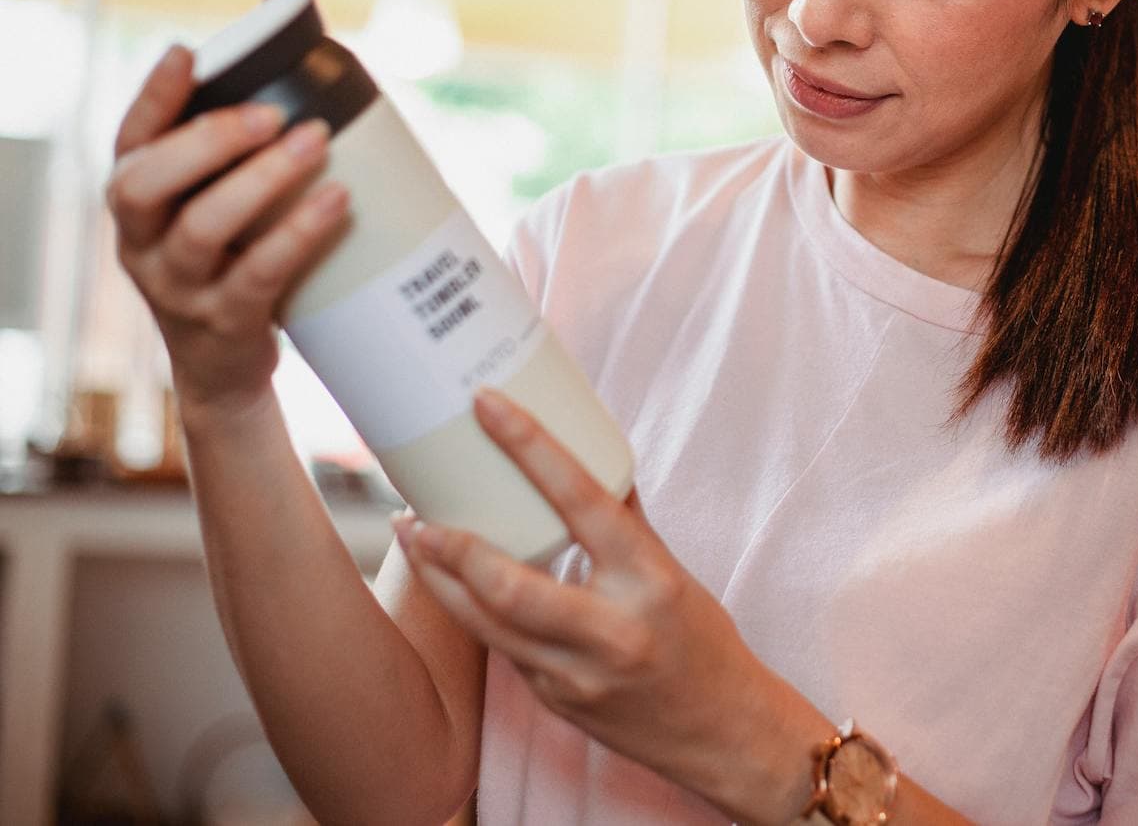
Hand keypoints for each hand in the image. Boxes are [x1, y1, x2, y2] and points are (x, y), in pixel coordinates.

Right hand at [107, 0, 349, 421]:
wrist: (228, 371)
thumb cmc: (236, 258)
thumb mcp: (228, 199)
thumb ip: (249, 121)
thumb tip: (285, 1)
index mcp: (140, 203)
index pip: (130, 141)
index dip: (154, 97)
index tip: (190, 54)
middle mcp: (143, 242)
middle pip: (146, 183)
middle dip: (207, 140)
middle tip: (273, 112)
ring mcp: (178, 287)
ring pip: (200, 228)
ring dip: (258, 182)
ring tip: (315, 142)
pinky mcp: (224, 322)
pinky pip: (257, 275)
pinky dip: (297, 235)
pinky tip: (337, 201)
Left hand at [392, 388, 820, 819]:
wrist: (722, 732)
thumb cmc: (701, 641)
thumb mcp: (671, 572)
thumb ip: (625, 521)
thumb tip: (590, 455)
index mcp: (649, 577)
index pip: (582, 499)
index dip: (530, 447)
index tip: (488, 406)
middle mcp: (612, 629)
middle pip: (509, 585)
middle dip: (451, 547)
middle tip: (414, 513)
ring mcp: (577, 674)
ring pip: (485, 624)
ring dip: (440, 580)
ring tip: (414, 538)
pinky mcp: (555, 702)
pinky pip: (503, 650)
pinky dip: (475, 612)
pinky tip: (456, 585)